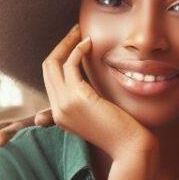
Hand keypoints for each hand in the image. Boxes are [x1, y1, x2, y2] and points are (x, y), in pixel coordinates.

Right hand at [43, 25, 155, 165]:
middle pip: (47, 68)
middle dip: (61, 45)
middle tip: (76, 30)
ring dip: (67, 43)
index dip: (60, 57)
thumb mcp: (100, 113)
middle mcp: (57, 109)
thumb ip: (90, 98)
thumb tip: (90, 80)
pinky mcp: (77, 98)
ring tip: (81, 31)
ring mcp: (64, 104)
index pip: (50, 79)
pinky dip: (77, 50)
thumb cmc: (123, 132)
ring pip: (53, 63)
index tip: (74, 43)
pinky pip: (69, 65)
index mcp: (61, 114)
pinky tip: (89, 44)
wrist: (131, 149)